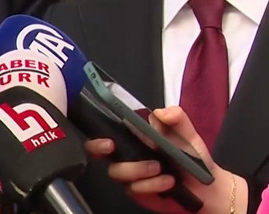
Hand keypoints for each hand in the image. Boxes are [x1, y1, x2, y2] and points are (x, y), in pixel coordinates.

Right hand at [89, 107, 246, 213]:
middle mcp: (127, 154)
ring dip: (137, 169)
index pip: (106, 131)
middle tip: (114, 148)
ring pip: (117, 171)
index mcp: (135, 137)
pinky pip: (134, 188)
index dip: (98, 133)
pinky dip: (152, 185)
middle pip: (97, 152)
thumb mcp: (187, 134)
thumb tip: (160, 112)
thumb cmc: (193, 158)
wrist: (206, 187)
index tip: (106, 137)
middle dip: (99, 149)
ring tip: (160, 169)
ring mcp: (130, 174)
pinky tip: (168, 182)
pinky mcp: (137, 191)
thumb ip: (177, 118)